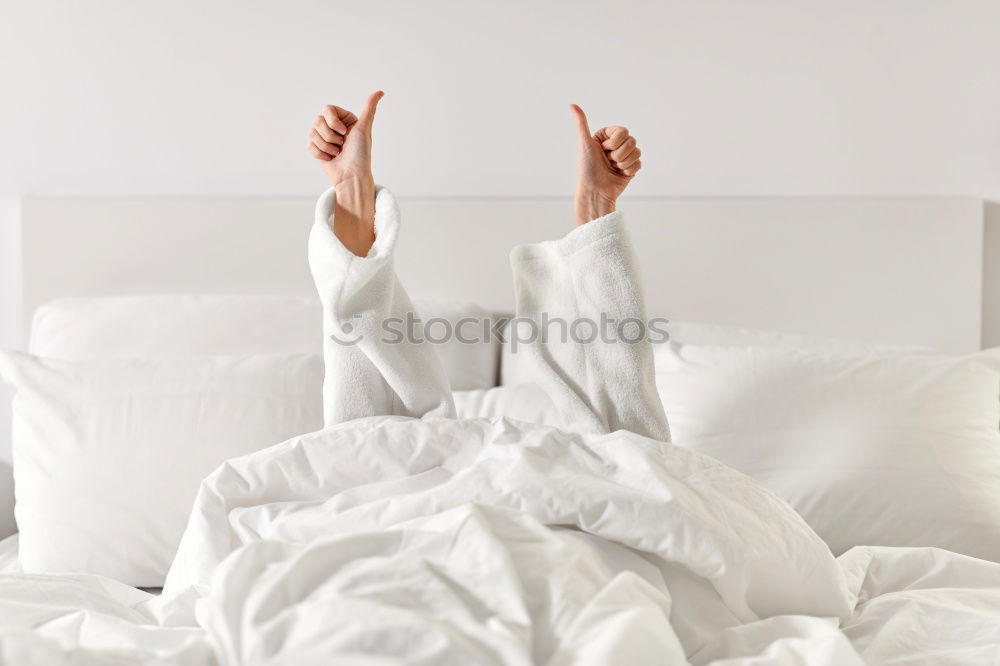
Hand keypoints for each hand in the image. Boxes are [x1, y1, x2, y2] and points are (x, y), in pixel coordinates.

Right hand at [308, 91, 383, 188]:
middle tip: (342, 145)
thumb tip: (380, 92)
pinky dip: (321, 154)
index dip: (332, 121)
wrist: (352, 176)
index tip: (344, 132)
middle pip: (317, 120)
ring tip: (338, 153)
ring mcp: (323, 138)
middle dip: (330, 136)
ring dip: (327, 146)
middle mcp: (333, 127)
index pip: (327, 109)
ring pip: (312, 133)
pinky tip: (331, 159)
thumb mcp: (364, 128)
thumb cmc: (360, 153)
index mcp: (344, 119)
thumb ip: (369, 108)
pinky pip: (309, 146)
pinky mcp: (316, 149)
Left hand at [570, 104, 642, 225]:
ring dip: (623, 163)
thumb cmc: (587, 169)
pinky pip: (639, 163)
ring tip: (612, 168)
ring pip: (637, 151)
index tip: (603, 150)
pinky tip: (619, 174)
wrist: (595, 191)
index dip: (614, 142)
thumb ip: (581, 123)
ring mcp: (625, 156)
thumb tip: (571, 104)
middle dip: (618, 154)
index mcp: (606, 136)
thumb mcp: (584, 143)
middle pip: (631, 140)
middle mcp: (616, 144)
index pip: (622, 131)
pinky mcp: (631, 167)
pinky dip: (628, 170)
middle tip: (607, 161)